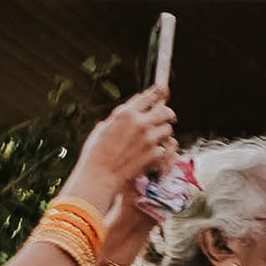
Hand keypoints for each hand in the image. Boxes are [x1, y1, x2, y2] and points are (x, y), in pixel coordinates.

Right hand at [69, 90, 177, 205]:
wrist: (101, 174)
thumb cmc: (97, 150)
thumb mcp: (105, 126)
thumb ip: (122, 116)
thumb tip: (134, 105)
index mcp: (126, 113)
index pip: (149, 97)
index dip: (158, 93)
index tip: (163, 91)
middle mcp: (141, 123)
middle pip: (166, 111)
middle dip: (167, 114)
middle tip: (167, 117)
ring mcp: (150, 139)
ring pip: (168, 129)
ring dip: (163, 132)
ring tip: (152, 138)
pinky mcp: (156, 154)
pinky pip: (165, 148)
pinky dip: (159, 150)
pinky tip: (148, 154)